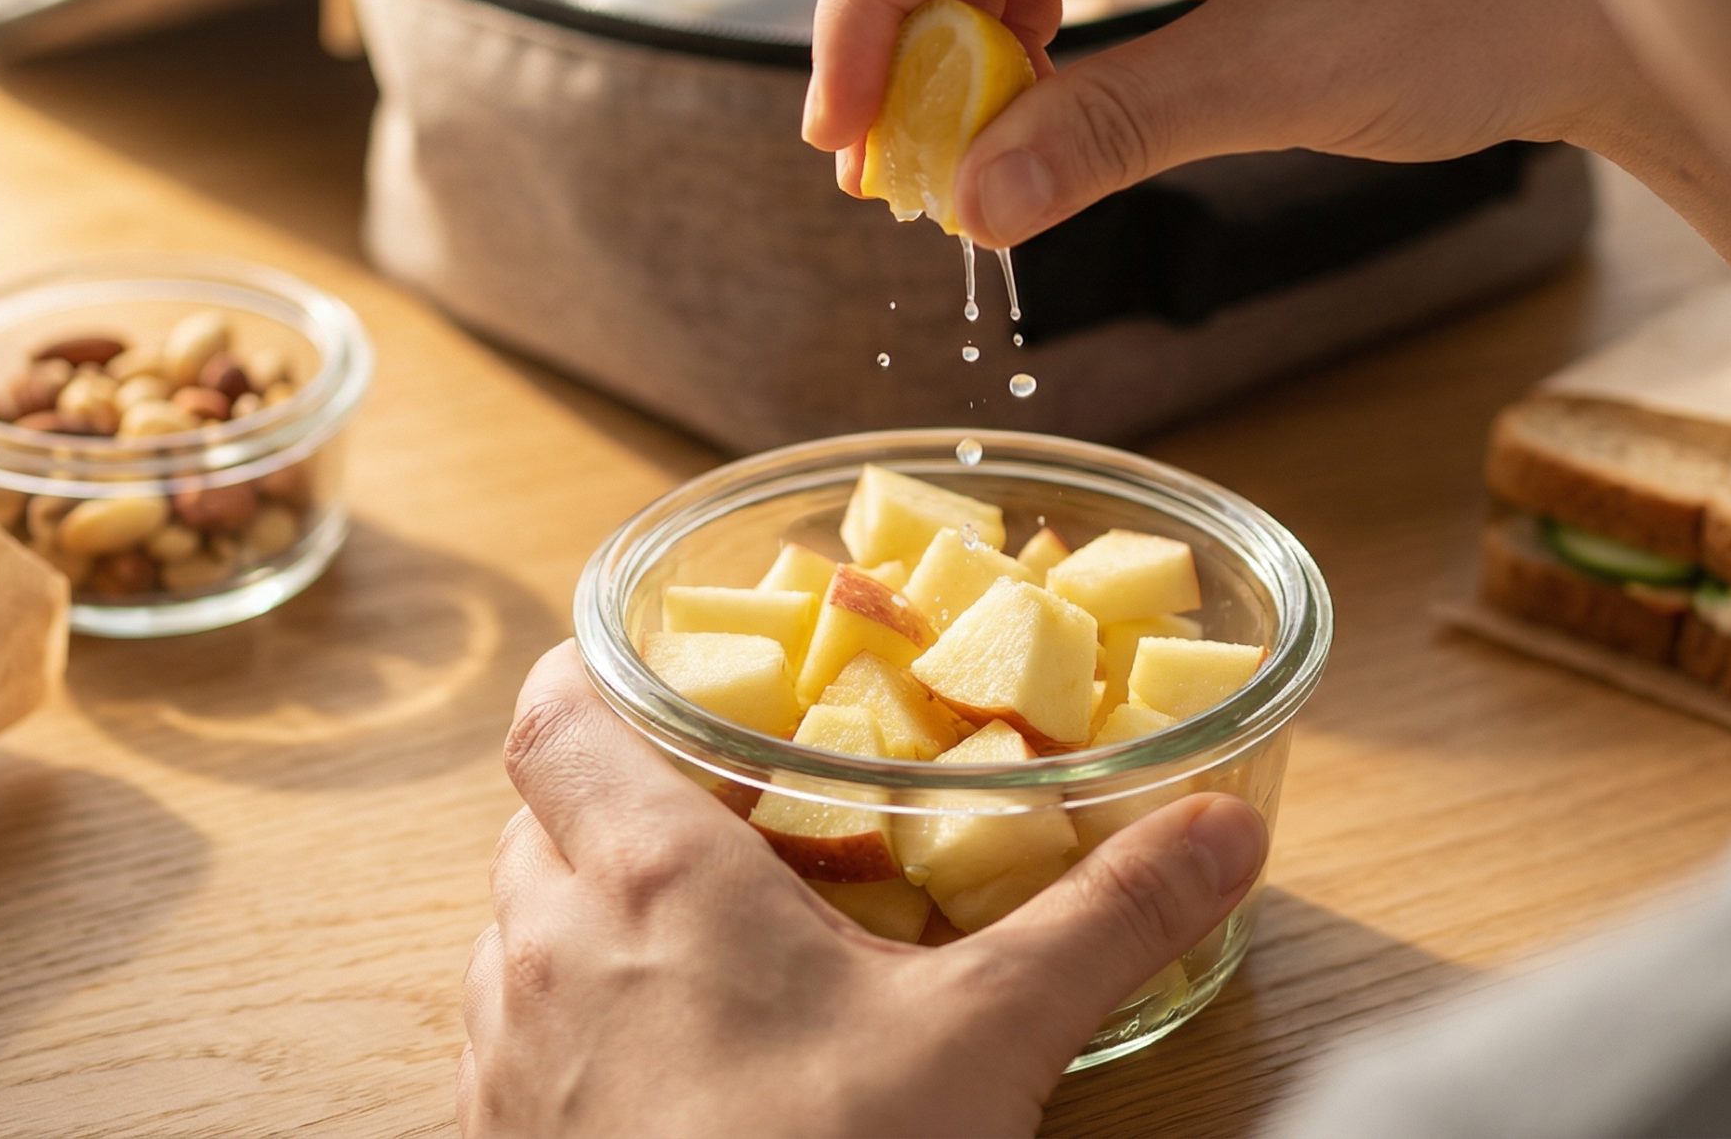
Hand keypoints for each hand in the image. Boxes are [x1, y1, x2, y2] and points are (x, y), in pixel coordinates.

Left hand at [457, 642, 1269, 1137]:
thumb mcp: (991, 1037)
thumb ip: (1106, 918)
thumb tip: (1224, 836)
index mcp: (648, 876)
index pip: (558, 710)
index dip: (603, 670)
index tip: (676, 676)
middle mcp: (545, 945)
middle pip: (546, 810)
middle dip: (632, 795)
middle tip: (739, 809)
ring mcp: (506, 1053)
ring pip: (523, 922)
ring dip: (599, 906)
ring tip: (715, 937)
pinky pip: (518, 1033)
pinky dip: (582, 1013)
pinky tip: (681, 1061)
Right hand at [803, 0, 1644, 246]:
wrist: (1602, 2)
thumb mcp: (1286, 72)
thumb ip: (1112, 129)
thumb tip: (972, 202)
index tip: (841, 121)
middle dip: (893, 2)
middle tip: (860, 143)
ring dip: (948, 22)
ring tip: (932, 149)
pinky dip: (1012, 25)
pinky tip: (1004, 108)